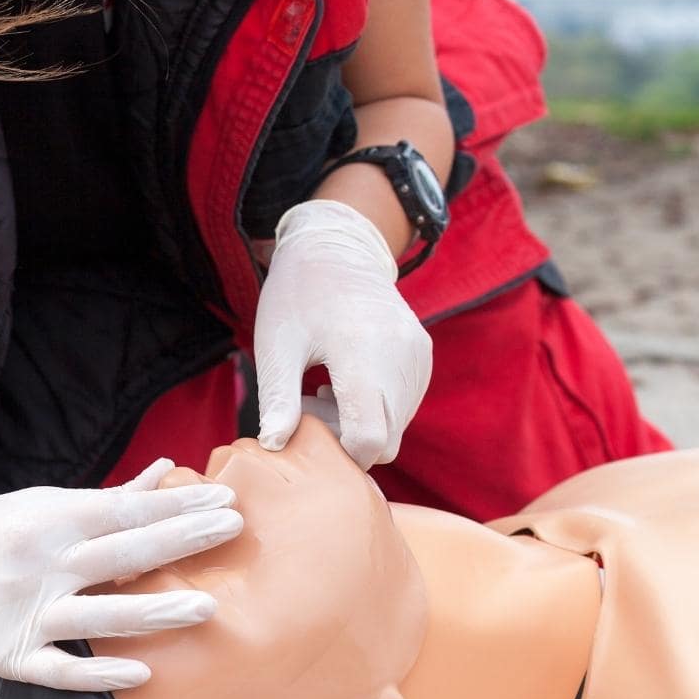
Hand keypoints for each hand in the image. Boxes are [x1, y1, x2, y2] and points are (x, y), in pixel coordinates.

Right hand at [0, 460, 242, 690]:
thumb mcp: (44, 505)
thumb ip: (109, 498)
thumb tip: (166, 471)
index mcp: (53, 520)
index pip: (127, 510)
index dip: (178, 505)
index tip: (225, 502)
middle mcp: (44, 562)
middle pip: (121, 553)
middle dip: (180, 540)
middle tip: (233, 530)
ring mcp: (27, 611)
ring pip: (98, 615)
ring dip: (153, 611)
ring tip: (206, 607)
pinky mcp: (11, 655)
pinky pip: (60, 668)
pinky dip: (98, 673)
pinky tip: (141, 673)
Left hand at [254, 199, 432, 468]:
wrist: (337, 248)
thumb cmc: (298, 295)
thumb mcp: (276, 345)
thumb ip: (277, 398)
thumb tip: (274, 445)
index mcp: (363, 351)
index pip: (370, 438)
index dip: (339, 450)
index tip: (307, 425)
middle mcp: (402, 357)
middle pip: (386, 440)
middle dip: (346, 439)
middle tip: (308, 403)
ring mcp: (418, 358)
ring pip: (396, 427)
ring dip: (360, 424)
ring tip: (324, 389)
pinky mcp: (423, 358)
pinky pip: (404, 407)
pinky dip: (375, 408)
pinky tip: (345, 382)